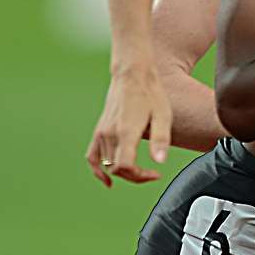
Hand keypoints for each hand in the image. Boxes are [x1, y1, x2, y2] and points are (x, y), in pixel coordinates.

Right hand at [89, 61, 169, 186]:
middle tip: (153, 172)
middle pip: (117, 169)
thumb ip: (161, 139)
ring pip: (107, 165)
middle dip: (135, 176)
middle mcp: (109, 134)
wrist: (132, 75)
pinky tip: (107, 179)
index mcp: (125, 131)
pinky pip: (91, 156)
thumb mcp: (163, 115)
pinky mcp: (99, 130)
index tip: (155, 173)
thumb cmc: (150, 94)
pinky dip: (97, 169)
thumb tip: (160, 161)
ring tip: (140, 171)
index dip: (140, 176)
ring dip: (123, 173)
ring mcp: (101, 133)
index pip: (125, 167)